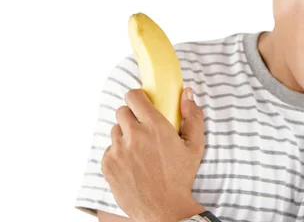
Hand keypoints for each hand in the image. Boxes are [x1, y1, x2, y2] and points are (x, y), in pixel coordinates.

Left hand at [101, 87, 206, 221]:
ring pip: (115, 130)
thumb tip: (187, 93)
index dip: (137, 97)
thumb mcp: (194, 146)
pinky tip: (131, 164)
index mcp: (155, 127)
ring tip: (138, 150)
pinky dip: (117, 153)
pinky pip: (109, 150)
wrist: (164, 210)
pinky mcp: (108, 165)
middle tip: (142, 129)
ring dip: (124, 135)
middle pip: (121, 111)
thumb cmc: (180, 177)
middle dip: (131, 117)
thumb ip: (192, 117)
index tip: (142, 104)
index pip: (133, 96)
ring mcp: (118, 150)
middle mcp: (134, 135)